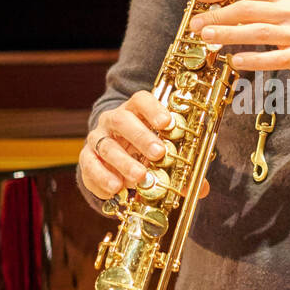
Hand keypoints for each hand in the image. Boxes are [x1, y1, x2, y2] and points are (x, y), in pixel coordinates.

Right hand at [79, 89, 210, 200]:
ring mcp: (97, 138)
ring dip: (124, 162)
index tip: (168, 123)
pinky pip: (90, 166)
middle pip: (122, 120)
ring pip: (106, 145)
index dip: (154, 109)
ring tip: (139, 177)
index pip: (141, 100)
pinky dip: (102, 178)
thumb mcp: (162, 152)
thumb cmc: (142, 150)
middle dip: (141, 137)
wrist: (110, 156)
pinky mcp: (87, 157)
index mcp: (135, 111)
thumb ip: (180, 167)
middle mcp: (113, 120)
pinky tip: (115, 189)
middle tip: (159, 154)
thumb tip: (202, 187)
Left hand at [189, 0, 289, 97]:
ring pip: (255, 32)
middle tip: (195, 23)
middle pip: (247, 8)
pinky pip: (272, 58)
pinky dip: (251, 59)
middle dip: (217, 14)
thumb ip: (269, 4)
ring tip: (206, 38)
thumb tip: (232, 4)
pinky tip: (234, 61)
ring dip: (227, 34)